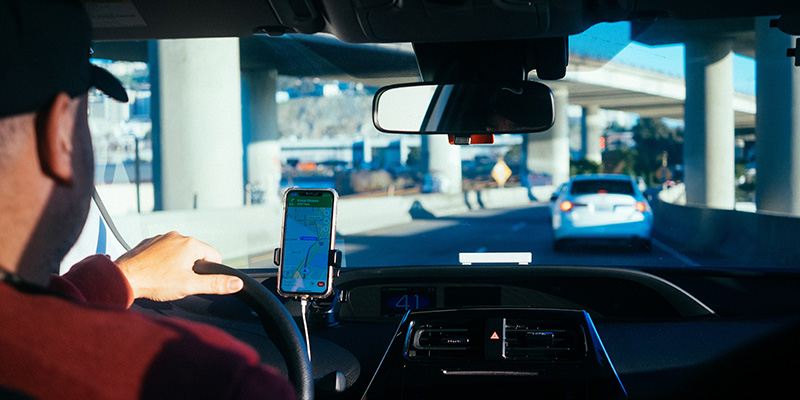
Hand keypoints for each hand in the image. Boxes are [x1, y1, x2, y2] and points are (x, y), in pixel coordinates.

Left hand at [115, 231, 243, 301]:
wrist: (122, 278)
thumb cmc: (154, 282)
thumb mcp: (190, 286)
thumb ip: (215, 284)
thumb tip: (237, 283)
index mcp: (191, 244)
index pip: (214, 256)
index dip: (208, 272)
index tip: (194, 281)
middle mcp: (177, 236)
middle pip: (196, 253)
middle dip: (191, 268)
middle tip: (177, 282)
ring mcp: (161, 237)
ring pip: (179, 252)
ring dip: (176, 264)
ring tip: (164, 278)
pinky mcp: (148, 242)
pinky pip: (163, 251)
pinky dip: (162, 261)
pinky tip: (154, 272)